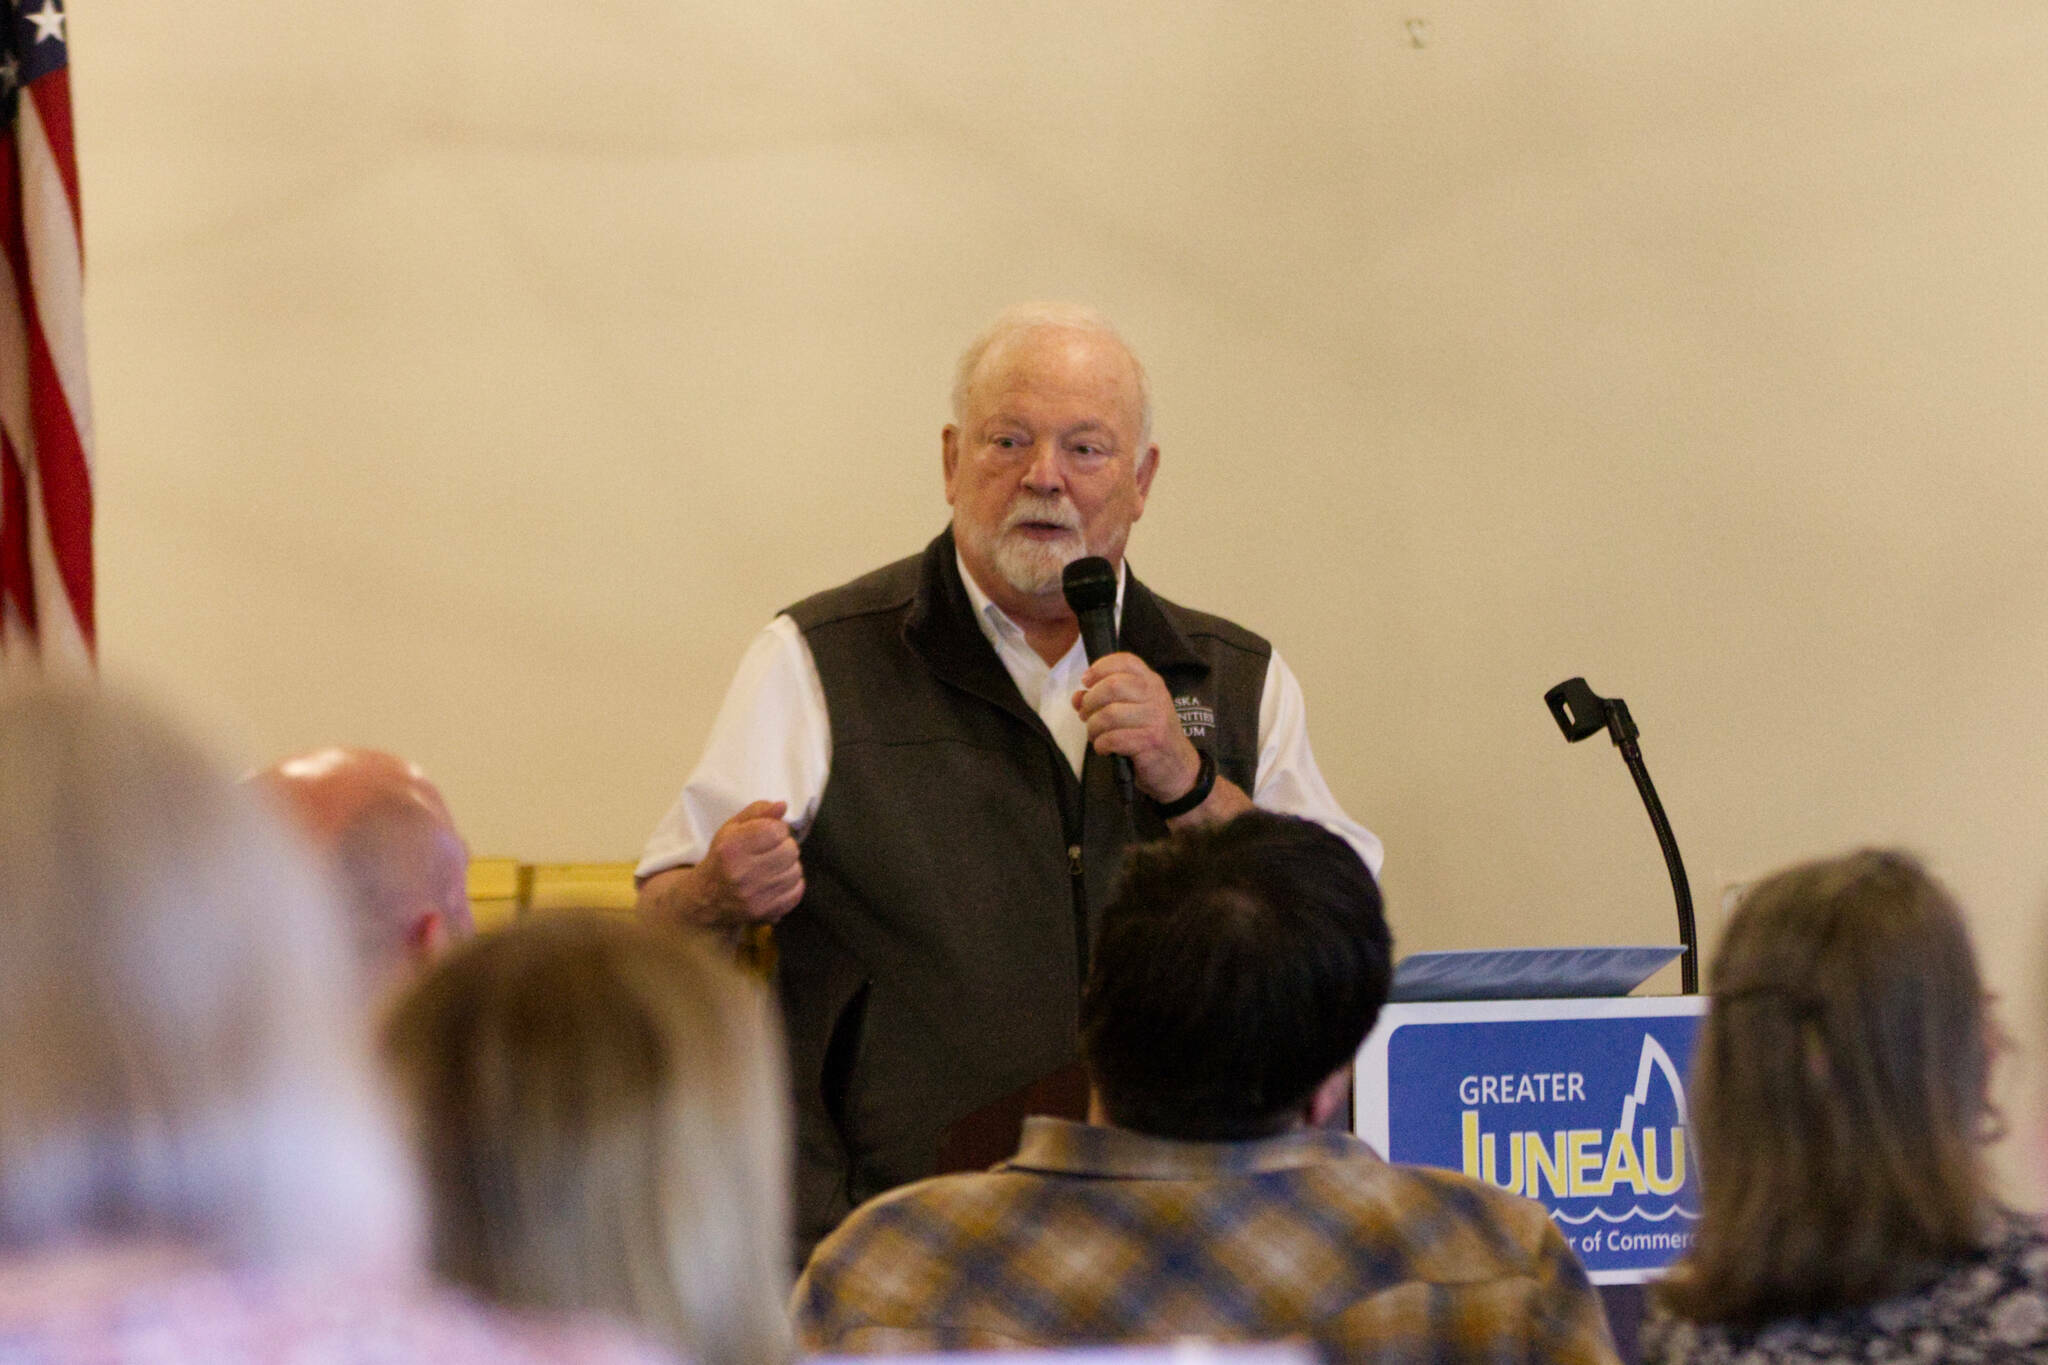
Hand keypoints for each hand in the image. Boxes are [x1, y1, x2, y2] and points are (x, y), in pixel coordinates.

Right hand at [687, 800, 804, 926]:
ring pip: (796, 871)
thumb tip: (782, 806)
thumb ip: (757, 811)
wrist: (707, 897)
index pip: (776, 830)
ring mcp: (753, 896)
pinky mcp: (764, 912)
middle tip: (771, 850)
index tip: (769, 833)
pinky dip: (791, 885)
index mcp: (731, 848)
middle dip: (785, 846)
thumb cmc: (723, 857)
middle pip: (790, 850)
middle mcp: (741, 873)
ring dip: (788, 866)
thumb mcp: (732, 828)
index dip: (777, 828)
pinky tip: (775, 881)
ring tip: (772, 866)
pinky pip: (796, 892)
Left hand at [1072, 653, 1202, 803]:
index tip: (1086, 682)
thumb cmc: (1150, 736)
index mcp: (1152, 682)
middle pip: (1112, 686)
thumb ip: (1104, 700)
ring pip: (1109, 714)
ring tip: (1096, 735)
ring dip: (1093, 727)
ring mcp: (1155, 718)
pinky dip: (1102, 744)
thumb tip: (1078, 697)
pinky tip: (1105, 748)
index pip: (1126, 661)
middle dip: (1091, 701)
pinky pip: (1113, 738)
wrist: (1178, 767)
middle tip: (1086, 715)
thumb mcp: (1131, 711)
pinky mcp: (1151, 741)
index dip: (1100, 668)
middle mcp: (1156, 696)